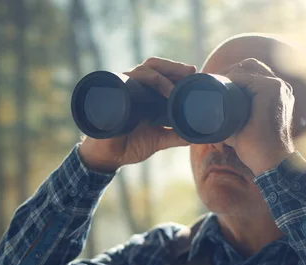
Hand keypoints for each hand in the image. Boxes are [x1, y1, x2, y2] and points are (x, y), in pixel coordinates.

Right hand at [79, 57, 195, 172]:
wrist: (108, 157)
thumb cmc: (130, 145)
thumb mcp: (158, 140)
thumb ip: (176, 136)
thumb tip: (197, 135)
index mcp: (147, 95)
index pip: (163, 73)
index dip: (178, 70)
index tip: (194, 72)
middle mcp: (135, 88)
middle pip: (153, 66)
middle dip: (172, 66)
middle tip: (189, 71)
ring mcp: (123, 90)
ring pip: (140, 70)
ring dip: (158, 77)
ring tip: (172, 90)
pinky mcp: (113, 97)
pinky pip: (124, 83)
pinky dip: (137, 83)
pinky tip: (148, 92)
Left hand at [222, 58, 295, 174]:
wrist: (269, 160)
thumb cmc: (254, 147)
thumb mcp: (240, 126)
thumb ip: (229, 116)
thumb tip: (209, 114)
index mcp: (276, 94)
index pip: (252, 73)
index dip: (232, 75)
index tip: (214, 83)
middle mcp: (280, 87)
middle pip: (250, 66)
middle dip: (229, 70)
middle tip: (211, 81)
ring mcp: (278, 86)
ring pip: (248, 67)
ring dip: (228, 73)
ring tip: (212, 83)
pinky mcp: (271, 90)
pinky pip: (247, 75)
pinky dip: (231, 78)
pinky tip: (219, 85)